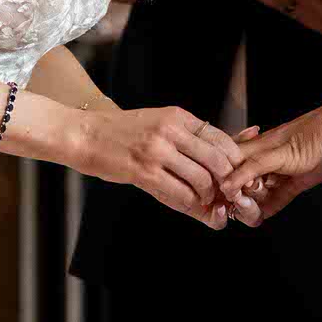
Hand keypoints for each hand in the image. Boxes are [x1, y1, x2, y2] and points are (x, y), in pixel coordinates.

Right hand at [80, 109, 259, 228]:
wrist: (84, 134)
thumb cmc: (122, 132)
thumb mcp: (158, 123)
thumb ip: (186, 138)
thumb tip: (218, 158)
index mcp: (178, 116)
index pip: (220, 137)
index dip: (234, 160)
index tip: (237, 175)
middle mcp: (171, 130)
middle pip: (217, 159)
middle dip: (228, 180)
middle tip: (229, 194)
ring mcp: (157, 150)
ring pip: (201, 178)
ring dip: (210, 196)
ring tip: (208, 201)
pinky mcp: (144, 171)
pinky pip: (179, 193)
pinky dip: (190, 204)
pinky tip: (190, 205)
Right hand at [221, 98, 321, 224]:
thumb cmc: (311, 135)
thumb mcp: (277, 152)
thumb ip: (252, 168)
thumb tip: (227, 184)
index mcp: (254, 148)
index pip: (229, 168)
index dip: (223, 183)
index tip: (222, 198)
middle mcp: (263, 161)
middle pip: (242, 184)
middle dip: (240, 198)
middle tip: (243, 205)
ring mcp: (278, 173)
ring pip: (258, 194)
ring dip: (254, 205)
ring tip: (254, 212)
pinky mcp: (293, 184)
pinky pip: (276, 200)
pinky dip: (269, 208)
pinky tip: (263, 215)